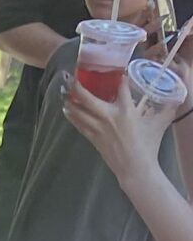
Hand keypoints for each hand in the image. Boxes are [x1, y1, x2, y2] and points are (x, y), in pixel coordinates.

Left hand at [63, 70, 167, 186]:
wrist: (135, 168)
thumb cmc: (148, 145)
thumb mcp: (160, 123)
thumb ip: (167, 108)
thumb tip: (177, 98)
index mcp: (127, 111)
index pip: (121, 88)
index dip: (119, 78)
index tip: (118, 71)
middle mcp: (109, 117)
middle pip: (88, 99)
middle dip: (78, 87)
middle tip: (71, 77)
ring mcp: (98, 129)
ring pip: (79, 112)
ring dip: (70, 101)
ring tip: (64, 91)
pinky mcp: (93, 139)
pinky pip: (79, 124)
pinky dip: (72, 116)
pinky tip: (67, 110)